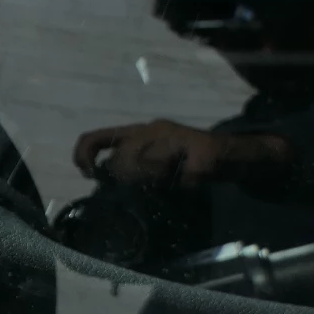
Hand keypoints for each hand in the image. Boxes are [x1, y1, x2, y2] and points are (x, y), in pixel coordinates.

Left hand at [73, 119, 234, 187]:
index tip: (90, 175)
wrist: (229, 156)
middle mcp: (153, 128)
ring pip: (151, 164)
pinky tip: (189, 181)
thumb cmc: (184, 163)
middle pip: (124, 157)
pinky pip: (182, 174)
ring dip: (158, 179)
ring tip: (171, 180)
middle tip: (149, 186)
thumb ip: (126, 169)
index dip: (84, 155)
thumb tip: (102, 180)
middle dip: (131, 178)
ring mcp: (177, 135)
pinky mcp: (200, 148)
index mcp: (136, 132)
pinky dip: (184, 184)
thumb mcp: (149, 164)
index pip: (97, 138)